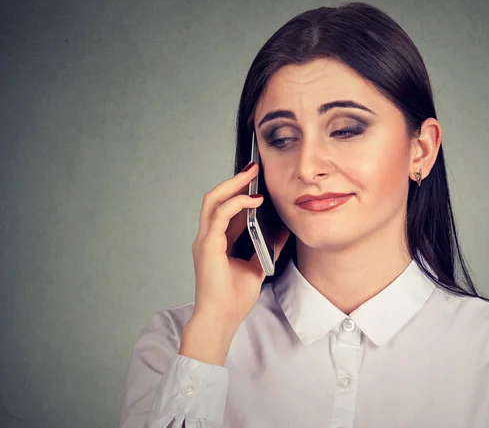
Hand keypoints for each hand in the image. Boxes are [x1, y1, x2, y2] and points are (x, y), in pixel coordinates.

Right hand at [191, 161, 289, 329]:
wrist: (222, 319)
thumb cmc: (234, 299)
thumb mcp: (258, 266)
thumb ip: (267, 247)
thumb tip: (283, 230)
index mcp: (217, 241)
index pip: (226, 208)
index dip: (240, 192)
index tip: (256, 179)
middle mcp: (208, 237)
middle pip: (215, 198)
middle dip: (234, 180)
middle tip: (253, 168)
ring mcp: (205, 240)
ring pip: (213, 200)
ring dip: (233, 185)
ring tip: (251, 174)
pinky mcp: (208, 246)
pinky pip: (220, 215)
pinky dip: (237, 204)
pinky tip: (254, 200)